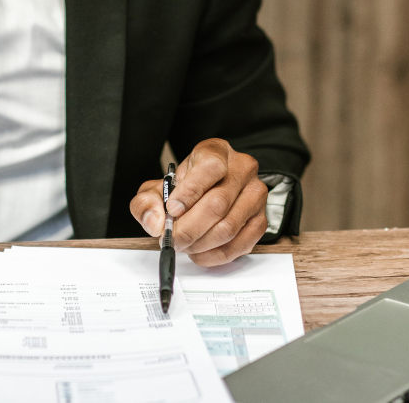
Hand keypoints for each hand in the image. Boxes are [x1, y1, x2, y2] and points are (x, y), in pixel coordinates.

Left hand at [129, 138, 267, 266]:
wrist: (207, 193)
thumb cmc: (185, 188)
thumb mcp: (158, 188)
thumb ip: (147, 203)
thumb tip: (155, 222)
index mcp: (216, 152)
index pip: (210, 168)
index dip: (189, 192)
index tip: (172, 211)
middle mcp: (242, 169)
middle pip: (217, 204)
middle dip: (189, 229)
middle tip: (172, 239)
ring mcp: (255, 195)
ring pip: (228, 228)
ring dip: (200, 244)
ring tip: (184, 245)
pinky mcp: (261, 219)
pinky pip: (240, 245)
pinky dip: (215, 255)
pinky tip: (200, 252)